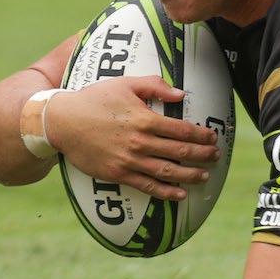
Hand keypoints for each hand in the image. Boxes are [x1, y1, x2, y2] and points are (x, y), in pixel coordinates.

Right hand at [45, 76, 219, 200]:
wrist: (63, 122)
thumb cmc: (94, 99)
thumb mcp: (125, 84)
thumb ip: (154, 86)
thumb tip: (181, 93)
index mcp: (145, 119)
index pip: (183, 130)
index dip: (202, 135)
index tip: (212, 138)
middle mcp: (141, 142)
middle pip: (181, 152)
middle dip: (203, 155)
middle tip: (216, 156)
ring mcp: (130, 160)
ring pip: (168, 171)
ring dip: (190, 175)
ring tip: (204, 176)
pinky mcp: (118, 174)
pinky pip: (148, 186)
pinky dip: (166, 192)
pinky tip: (179, 194)